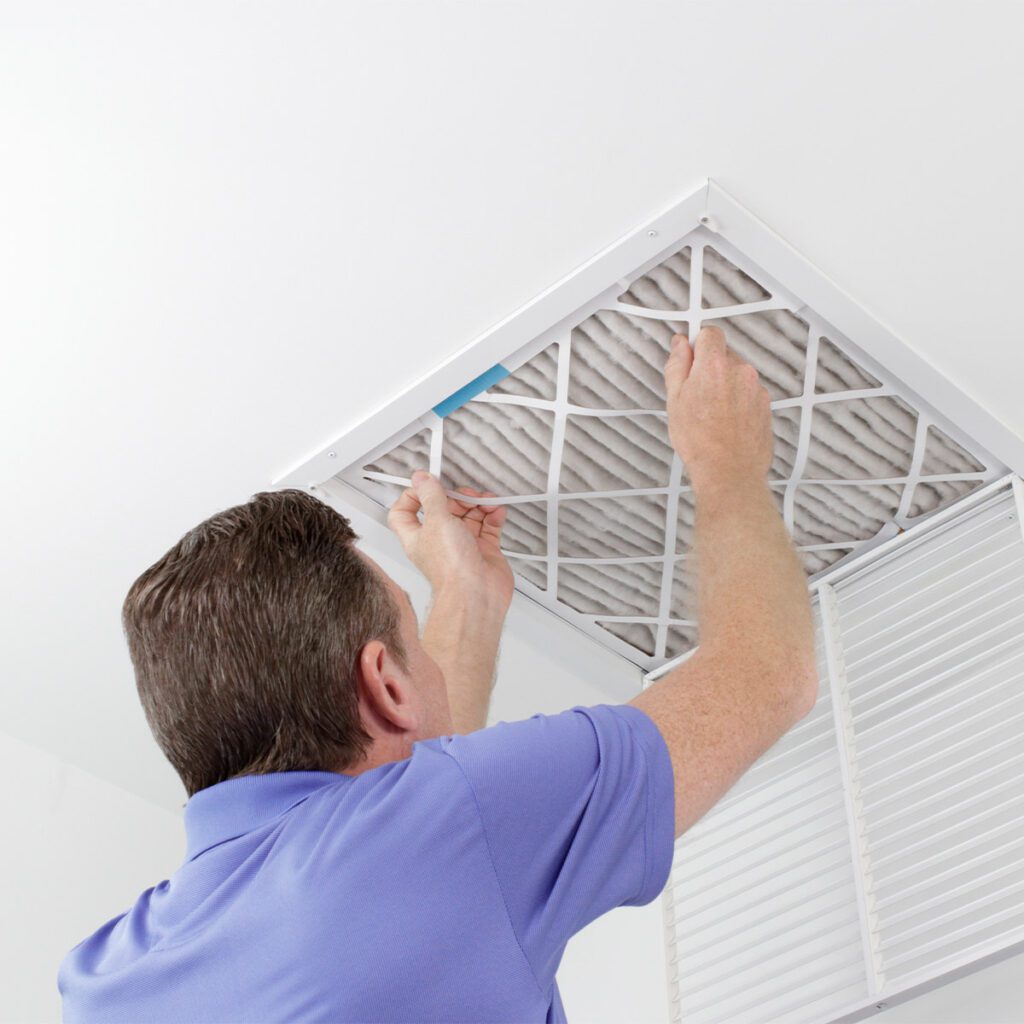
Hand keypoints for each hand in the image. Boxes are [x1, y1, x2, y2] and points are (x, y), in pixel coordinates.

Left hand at [387, 470, 514, 608]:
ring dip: (479, 504)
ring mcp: (463, 546)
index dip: (412, 497)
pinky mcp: (483, 551)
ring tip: (486, 502)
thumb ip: (430, 496)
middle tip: (467, 495)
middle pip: (445, 509)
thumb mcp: (437, 521)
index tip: (426, 485)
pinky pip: (489, 527)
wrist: (476, 594)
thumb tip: (421, 479)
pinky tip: (496, 511)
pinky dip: (493, 516)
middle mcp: (439, 541)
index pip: (404, 513)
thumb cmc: (451, 568)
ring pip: (469, 516)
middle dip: (457, 497)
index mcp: (418, 535)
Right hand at [665, 326, 773, 493]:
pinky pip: (748, 393)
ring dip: (725, 386)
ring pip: (736, 375)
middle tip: (695, 396)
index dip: (697, 344)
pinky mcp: (766, 404)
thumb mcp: (674, 400)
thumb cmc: (700, 442)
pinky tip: (725, 422)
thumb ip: (677, 365)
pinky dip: (737, 402)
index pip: (709, 333)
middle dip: (709, 369)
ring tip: (711, 414)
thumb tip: (679, 344)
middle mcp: (740, 370)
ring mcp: (756, 388)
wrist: (729, 472)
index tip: (689, 358)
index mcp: (714, 365)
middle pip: (724, 355)